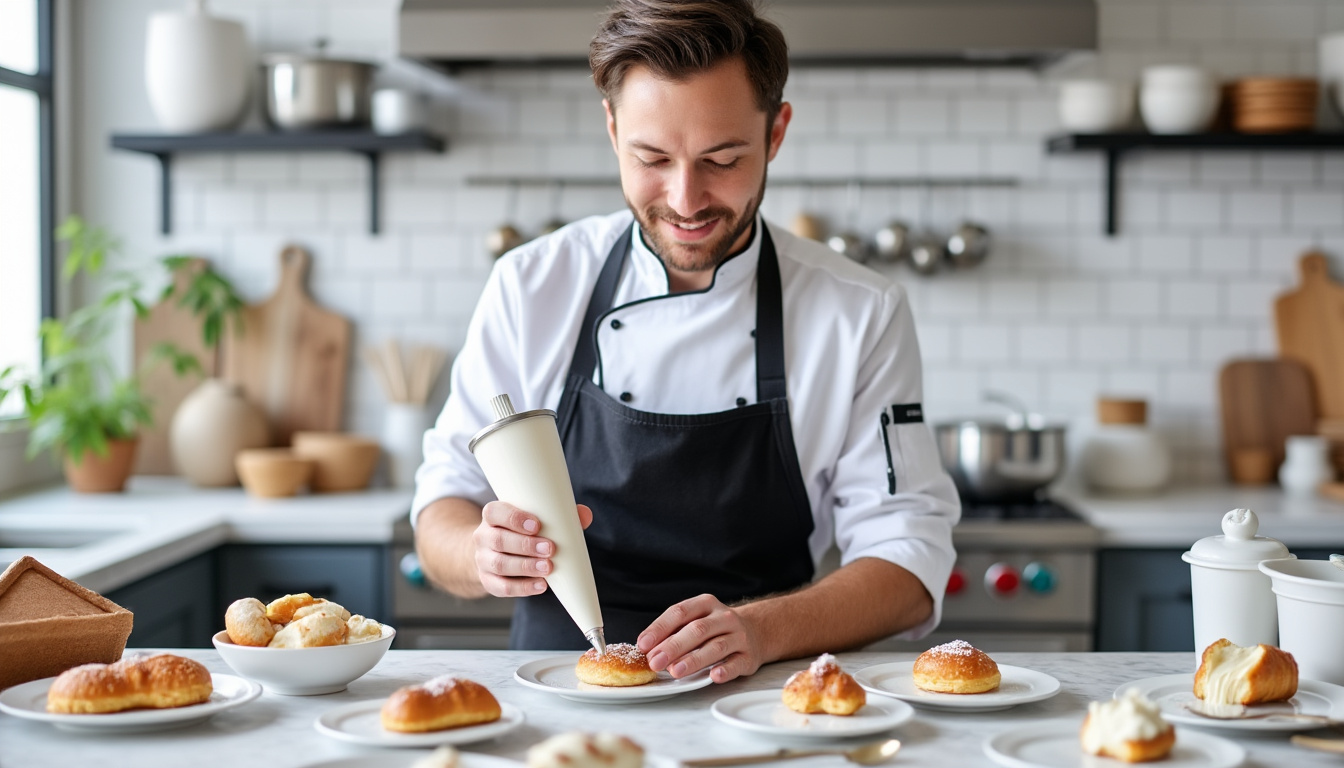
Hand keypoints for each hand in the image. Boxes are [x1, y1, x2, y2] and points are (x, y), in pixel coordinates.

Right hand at [472, 501, 592, 597]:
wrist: (493, 552)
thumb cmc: (520, 532)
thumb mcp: (532, 520)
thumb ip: (558, 516)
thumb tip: (584, 515)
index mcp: (493, 516)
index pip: (495, 512)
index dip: (514, 518)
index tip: (537, 525)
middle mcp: (483, 537)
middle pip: (498, 540)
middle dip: (525, 545)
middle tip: (550, 548)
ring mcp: (483, 560)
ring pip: (499, 564)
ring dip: (525, 566)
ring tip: (548, 568)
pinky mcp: (488, 580)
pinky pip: (502, 587)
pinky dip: (523, 588)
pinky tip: (541, 585)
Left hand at [637, 594, 763, 683]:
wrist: (756, 632)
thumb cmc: (716, 628)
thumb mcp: (696, 620)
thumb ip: (674, 632)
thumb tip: (647, 650)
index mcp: (705, 604)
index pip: (680, 612)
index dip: (660, 628)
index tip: (643, 645)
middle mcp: (724, 617)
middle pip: (697, 630)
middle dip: (673, 646)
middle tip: (655, 662)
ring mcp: (738, 636)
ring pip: (715, 647)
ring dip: (694, 660)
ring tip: (675, 671)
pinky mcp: (749, 656)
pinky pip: (737, 663)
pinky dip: (725, 670)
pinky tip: (714, 676)